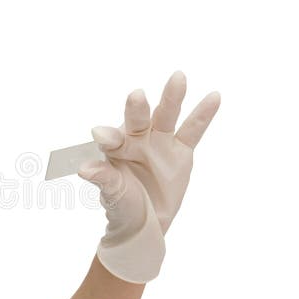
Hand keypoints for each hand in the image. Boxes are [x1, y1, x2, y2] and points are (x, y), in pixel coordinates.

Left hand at [78, 72, 220, 282]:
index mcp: (115, 149)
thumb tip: (84, 169)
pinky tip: (214, 97)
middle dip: (137, 108)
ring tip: (178, 78)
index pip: (112, 139)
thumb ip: (104, 178)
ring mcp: (159, 141)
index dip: (109, 137)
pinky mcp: (180, 149)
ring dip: (171, 98)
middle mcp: (137, 138)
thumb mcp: (114, 195)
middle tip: (136, 96)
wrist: (145, 220)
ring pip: (166, 116)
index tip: (101, 135)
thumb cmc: (123, 205)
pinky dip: (203, 114)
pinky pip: (192, 130)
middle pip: (138, 119)